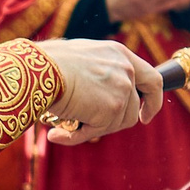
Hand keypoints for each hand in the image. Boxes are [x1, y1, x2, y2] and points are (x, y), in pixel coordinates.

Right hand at [39, 37, 162, 144]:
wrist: (36, 70)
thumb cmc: (46, 64)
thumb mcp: (80, 60)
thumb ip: (97, 74)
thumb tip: (95, 100)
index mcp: (119, 54)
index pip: (152, 79)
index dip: (152, 100)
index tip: (145, 115)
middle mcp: (126, 70)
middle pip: (134, 107)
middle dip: (114, 121)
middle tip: (91, 126)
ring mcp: (122, 89)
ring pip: (119, 122)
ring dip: (94, 127)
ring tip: (65, 124)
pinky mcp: (113, 108)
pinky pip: (98, 131)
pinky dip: (77, 136)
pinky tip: (57, 134)